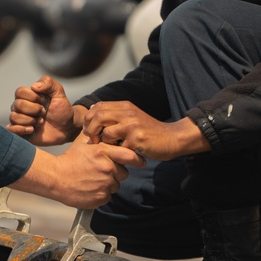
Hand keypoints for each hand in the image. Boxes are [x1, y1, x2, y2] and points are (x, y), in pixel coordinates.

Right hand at [7, 76, 81, 144]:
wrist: (66, 128)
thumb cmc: (61, 110)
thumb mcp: (59, 93)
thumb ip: (48, 83)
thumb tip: (34, 86)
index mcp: (28, 96)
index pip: (20, 91)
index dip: (33, 97)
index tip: (44, 100)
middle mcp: (21, 107)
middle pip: (17, 105)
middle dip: (34, 109)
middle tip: (44, 112)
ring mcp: (20, 119)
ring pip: (14, 117)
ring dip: (30, 120)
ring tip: (41, 122)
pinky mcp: (20, 132)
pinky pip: (11, 129)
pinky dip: (21, 129)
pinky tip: (32, 129)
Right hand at [12, 134, 145, 209]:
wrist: (55, 177)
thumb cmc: (69, 158)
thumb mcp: (82, 142)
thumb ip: (96, 134)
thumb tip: (101, 123)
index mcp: (104, 152)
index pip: (130, 156)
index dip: (138, 160)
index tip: (142, 161)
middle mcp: (107, 168)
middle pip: (124, 173)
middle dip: (117, 172)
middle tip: (102, 170)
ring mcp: (105, 184)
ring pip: (115, 185)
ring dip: (108, 183)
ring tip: (93, 179)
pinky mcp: (101, 197)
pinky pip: (108, 196)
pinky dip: (101, 193)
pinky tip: (90, 187)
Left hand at [82, 100, 209, 160]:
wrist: (171, 138)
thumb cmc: (148, 130)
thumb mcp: (132, 117)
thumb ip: (115, 114)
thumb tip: (92, 110)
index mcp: (125, 106)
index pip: (98, 106)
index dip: (89, 118)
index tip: (89, 130)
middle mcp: (128, 113)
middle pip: (98, 116)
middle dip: (91, 130)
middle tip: (93, 140)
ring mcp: (133, 126)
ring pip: (107, 133)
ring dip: (105, 143)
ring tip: (109, 148)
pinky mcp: (137, 139)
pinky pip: (119, 147)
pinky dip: (117, 152)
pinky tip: (121, 154)